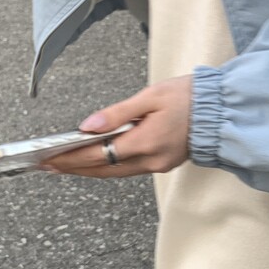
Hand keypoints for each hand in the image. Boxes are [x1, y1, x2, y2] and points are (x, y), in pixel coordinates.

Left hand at [41, 75, 191, 177]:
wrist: (221, 109)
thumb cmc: (189, 96)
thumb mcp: (151, 96)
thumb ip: (117, 113)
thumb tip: (88, 126)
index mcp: (147, 141)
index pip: (99, 155)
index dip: (71, 158)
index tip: (49, 159)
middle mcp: (152, 159)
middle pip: (103, 170)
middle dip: (73, 168)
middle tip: (46, 166)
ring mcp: (158, 165)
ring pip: (114, 173)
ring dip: (88, 170)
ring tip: (63, 165)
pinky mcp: (163, 163)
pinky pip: (128, 170)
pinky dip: (107, 167)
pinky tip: (93, 161)